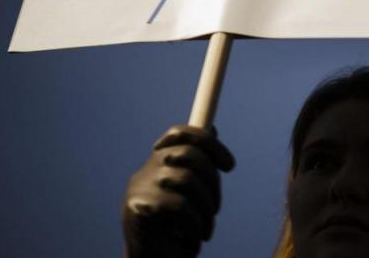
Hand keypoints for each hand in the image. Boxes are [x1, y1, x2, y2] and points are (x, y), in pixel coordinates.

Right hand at [122, 125, 234, 257]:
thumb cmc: (176, 233)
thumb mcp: (191, 196)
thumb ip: (198, 166)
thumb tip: (212, 129)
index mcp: (157, 167)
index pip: (179, 134)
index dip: (208, 142)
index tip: (230, 166)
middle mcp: (144, 172)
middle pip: (188, 154)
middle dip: (212, 181)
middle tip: (215, 209)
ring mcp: (139, 188)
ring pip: (186, 180)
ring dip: (205, 208)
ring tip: (206, 230)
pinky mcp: (138, 208)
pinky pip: (179, 206)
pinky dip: (195, 223)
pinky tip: (195, 238)